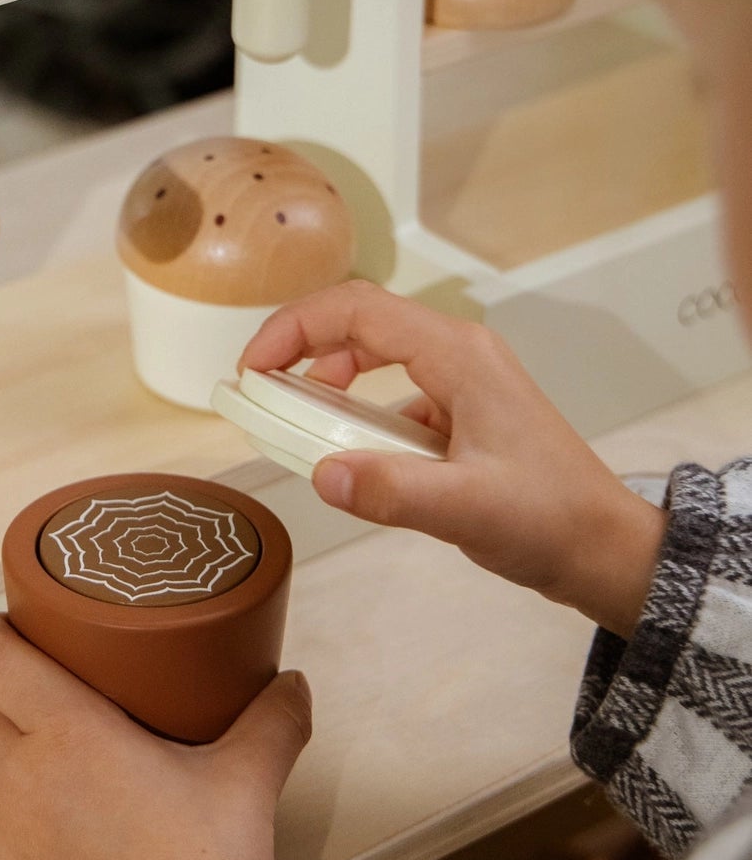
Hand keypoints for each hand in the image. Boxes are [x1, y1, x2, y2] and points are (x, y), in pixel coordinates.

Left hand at [0, 615, 311, 859]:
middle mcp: (19, 772)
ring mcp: (2, 829)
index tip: (12, 624)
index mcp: (67, 731)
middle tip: (47, 681)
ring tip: (43, 748)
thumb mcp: (245, 786)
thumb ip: (271, 725)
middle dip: (3, 684)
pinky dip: (3, 804)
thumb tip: (293, 683)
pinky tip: (48, 812)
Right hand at [240, 281, 664, 638]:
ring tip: (299, 426)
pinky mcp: (464, 414)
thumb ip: (391, 491)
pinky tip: (354, 460)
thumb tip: (320, 474)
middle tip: (261, 394)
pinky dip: (361, 418)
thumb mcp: (465, 509)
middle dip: (302, 349)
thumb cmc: (549, 521)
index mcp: (458, 356)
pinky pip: (397, 397)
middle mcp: (459, 355)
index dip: (294, 329)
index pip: (357, 310)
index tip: (253, 371)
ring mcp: (464, 384)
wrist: (606, 549)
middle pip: (362, 322)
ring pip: (377, 358)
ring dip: (330, 384)